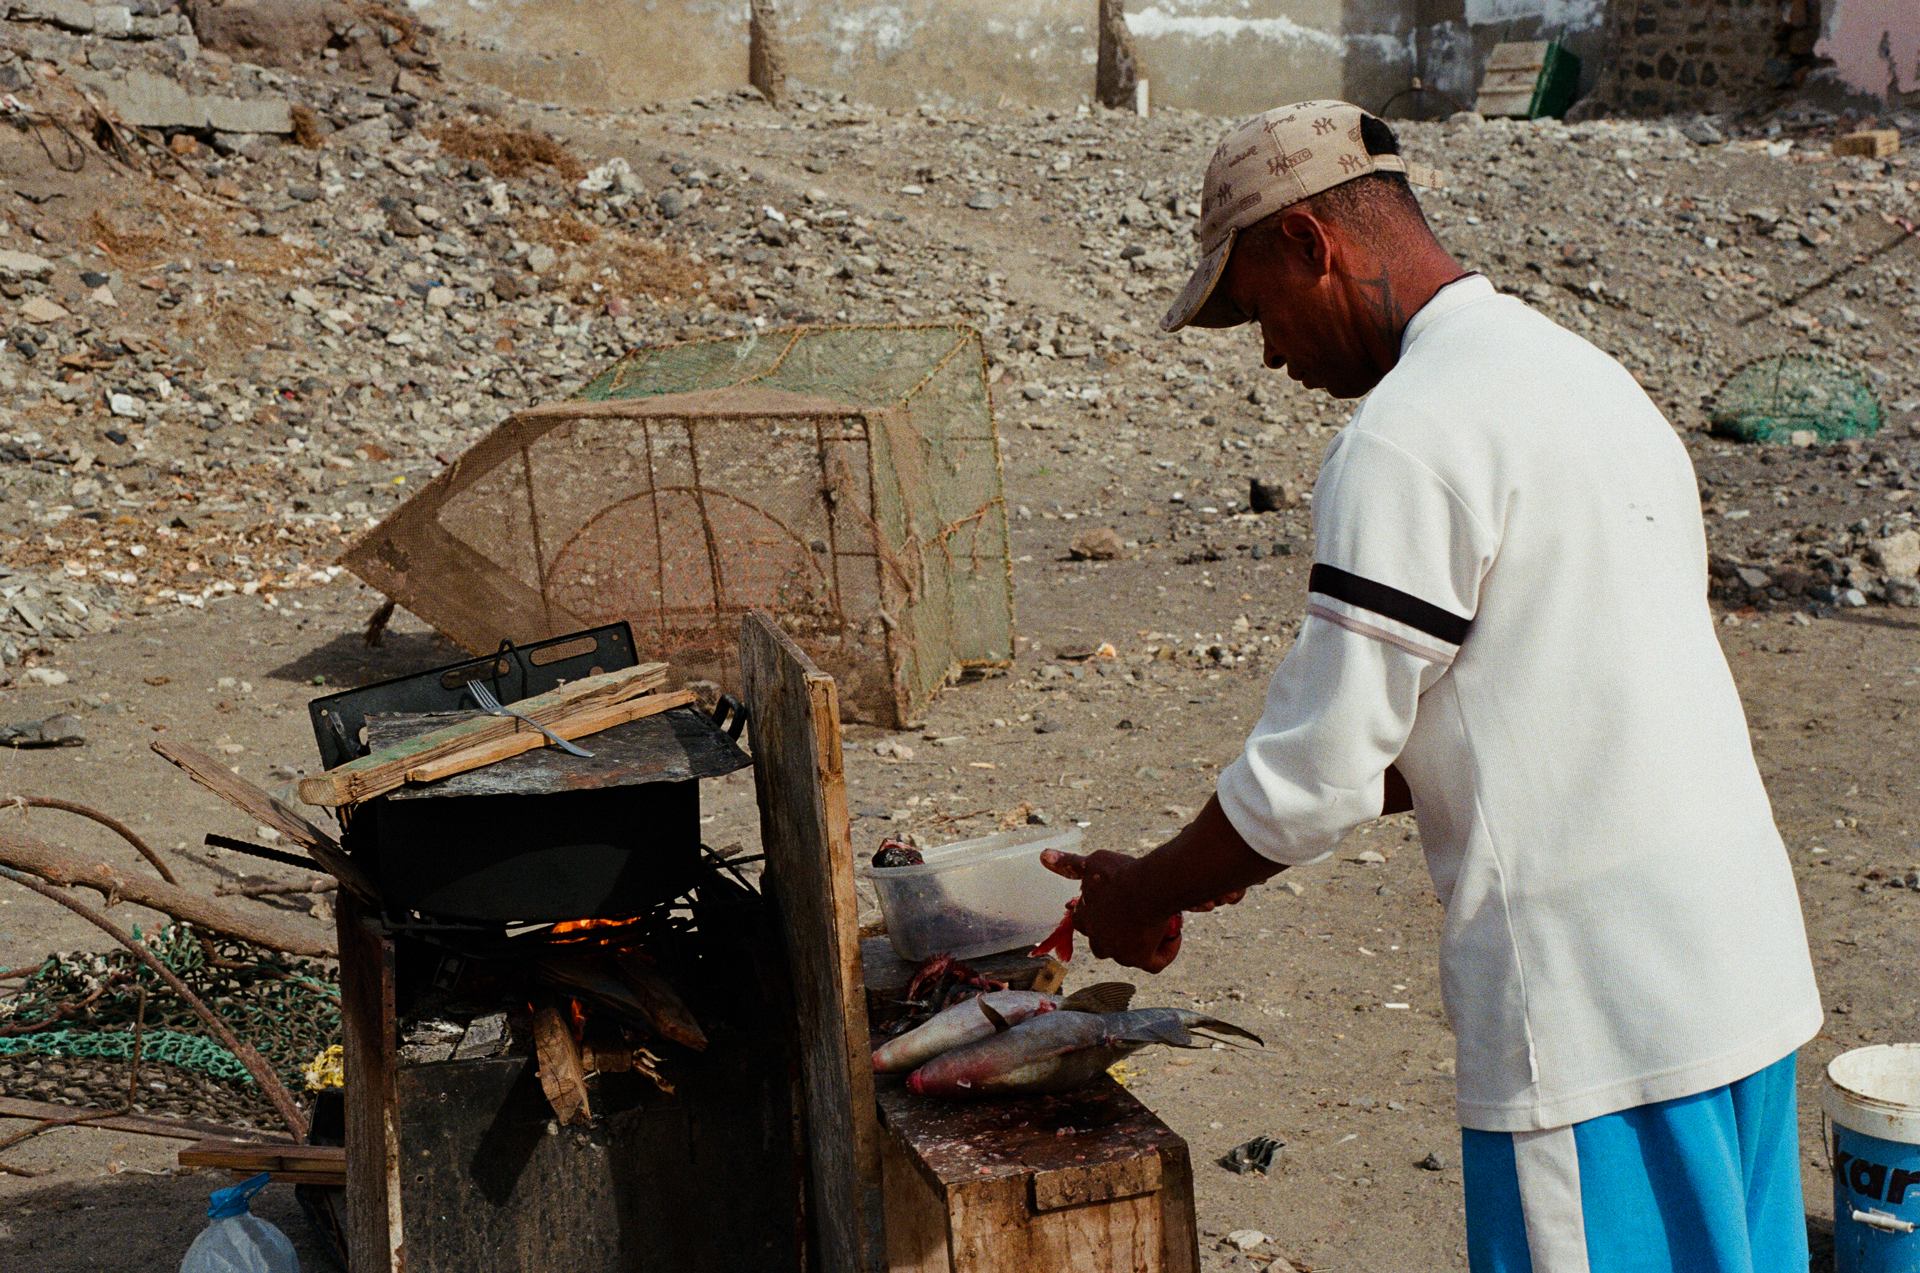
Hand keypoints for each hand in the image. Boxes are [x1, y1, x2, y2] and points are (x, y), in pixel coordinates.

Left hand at [1041, 849, 1183, 972]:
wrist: (1147, 886)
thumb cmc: (1121, 873)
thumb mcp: (1093, 863)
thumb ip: (1070, 863)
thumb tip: (1043, 856)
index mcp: (1084, 918)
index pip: (1084, 921)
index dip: (1099, 913)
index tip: (1116, 900)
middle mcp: (1098, 940)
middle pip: (1104, 942)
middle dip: (1118, 932)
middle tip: (1138, 914)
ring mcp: (1119, 952)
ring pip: (1130, 952)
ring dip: (1143, 940)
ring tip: (1158, 920)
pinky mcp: (1141, 959)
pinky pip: (1154, 963)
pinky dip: (1165, 951)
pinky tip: (1174, 935)